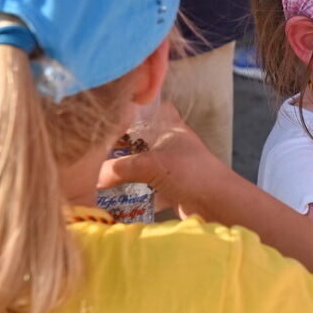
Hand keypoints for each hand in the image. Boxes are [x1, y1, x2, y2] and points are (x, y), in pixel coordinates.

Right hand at [97, 101, 230, 218]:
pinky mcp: (174, 190)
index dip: (137, 108)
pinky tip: (114, 202)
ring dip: (127, 174)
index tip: (112, 114)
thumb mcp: (150, 165)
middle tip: (95, 153)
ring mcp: (174, 168)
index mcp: (171, 128)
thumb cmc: (190, 174)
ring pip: (145, 167)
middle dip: (122, 147)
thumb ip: (119, 169)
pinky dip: (135, 197)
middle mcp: (173, 145)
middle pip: (143, 140)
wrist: (219, 204)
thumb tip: (93, 178)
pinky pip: (149, 191)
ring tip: (98, 178)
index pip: (154, 108)